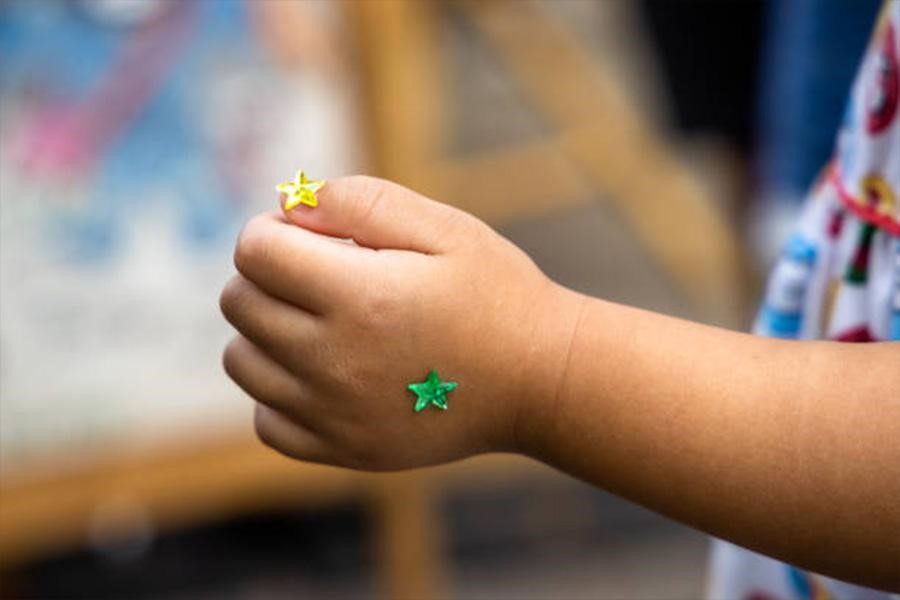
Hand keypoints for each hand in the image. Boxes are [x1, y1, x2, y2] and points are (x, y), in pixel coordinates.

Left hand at [220, 176, 579, 469]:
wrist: (539, 380)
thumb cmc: (494, 293)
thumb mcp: (442, 226)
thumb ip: (359, 202)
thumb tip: (288, 206)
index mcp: (359, 297)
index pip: (255, 252)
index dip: (273, 230)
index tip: (309, 234)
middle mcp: (334, 362)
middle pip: (239, 303)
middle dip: (268, 275)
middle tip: (319, 273)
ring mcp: (334, 414)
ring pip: (242, 363)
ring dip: (266, 331)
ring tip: (320, 320)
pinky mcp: (343, 450)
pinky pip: (267, 421)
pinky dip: (279, 393)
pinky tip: (323, 373)